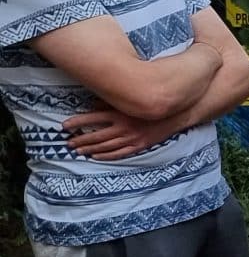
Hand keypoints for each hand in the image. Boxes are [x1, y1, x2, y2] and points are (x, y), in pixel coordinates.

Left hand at [61, 105, 180, 160]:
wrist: (175, 114)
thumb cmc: (151, 104)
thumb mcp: (130, 100)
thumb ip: (112, 102)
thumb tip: (93, 105)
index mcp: (120, 114)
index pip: (92, 119)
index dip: (77, 123)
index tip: (64, 126)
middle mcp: (124, 127)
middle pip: (96, 136)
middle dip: (80, 139)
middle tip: (68, 143)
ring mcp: (132, 138)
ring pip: (105, 146)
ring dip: (89, 149)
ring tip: (78, 150)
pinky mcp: (139, 146)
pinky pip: (119, 153)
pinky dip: (106, 156)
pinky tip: (96, 156)